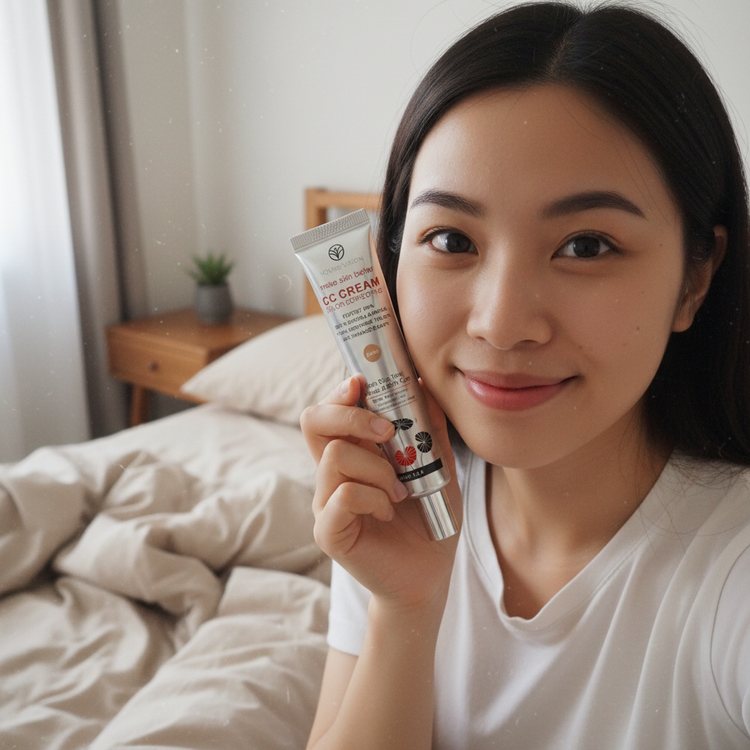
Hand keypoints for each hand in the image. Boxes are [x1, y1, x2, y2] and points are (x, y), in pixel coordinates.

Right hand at [301, 375, 461, 611]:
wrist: (430, 574)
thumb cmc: (430, 519)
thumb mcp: (439, 467)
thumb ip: (430, 430)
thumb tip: (422, 385)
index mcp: (353, 453)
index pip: (328, 410)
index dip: (340, 391)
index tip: (363, 383)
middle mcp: (331, 473)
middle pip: (314, 420)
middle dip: (351, 414)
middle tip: (387, 431)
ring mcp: (325, 502)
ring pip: (335, 456)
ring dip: (378, 467)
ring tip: (401, 490)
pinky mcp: (328, 530)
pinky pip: (344, 494)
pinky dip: (375, 497)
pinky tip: (390, 511)